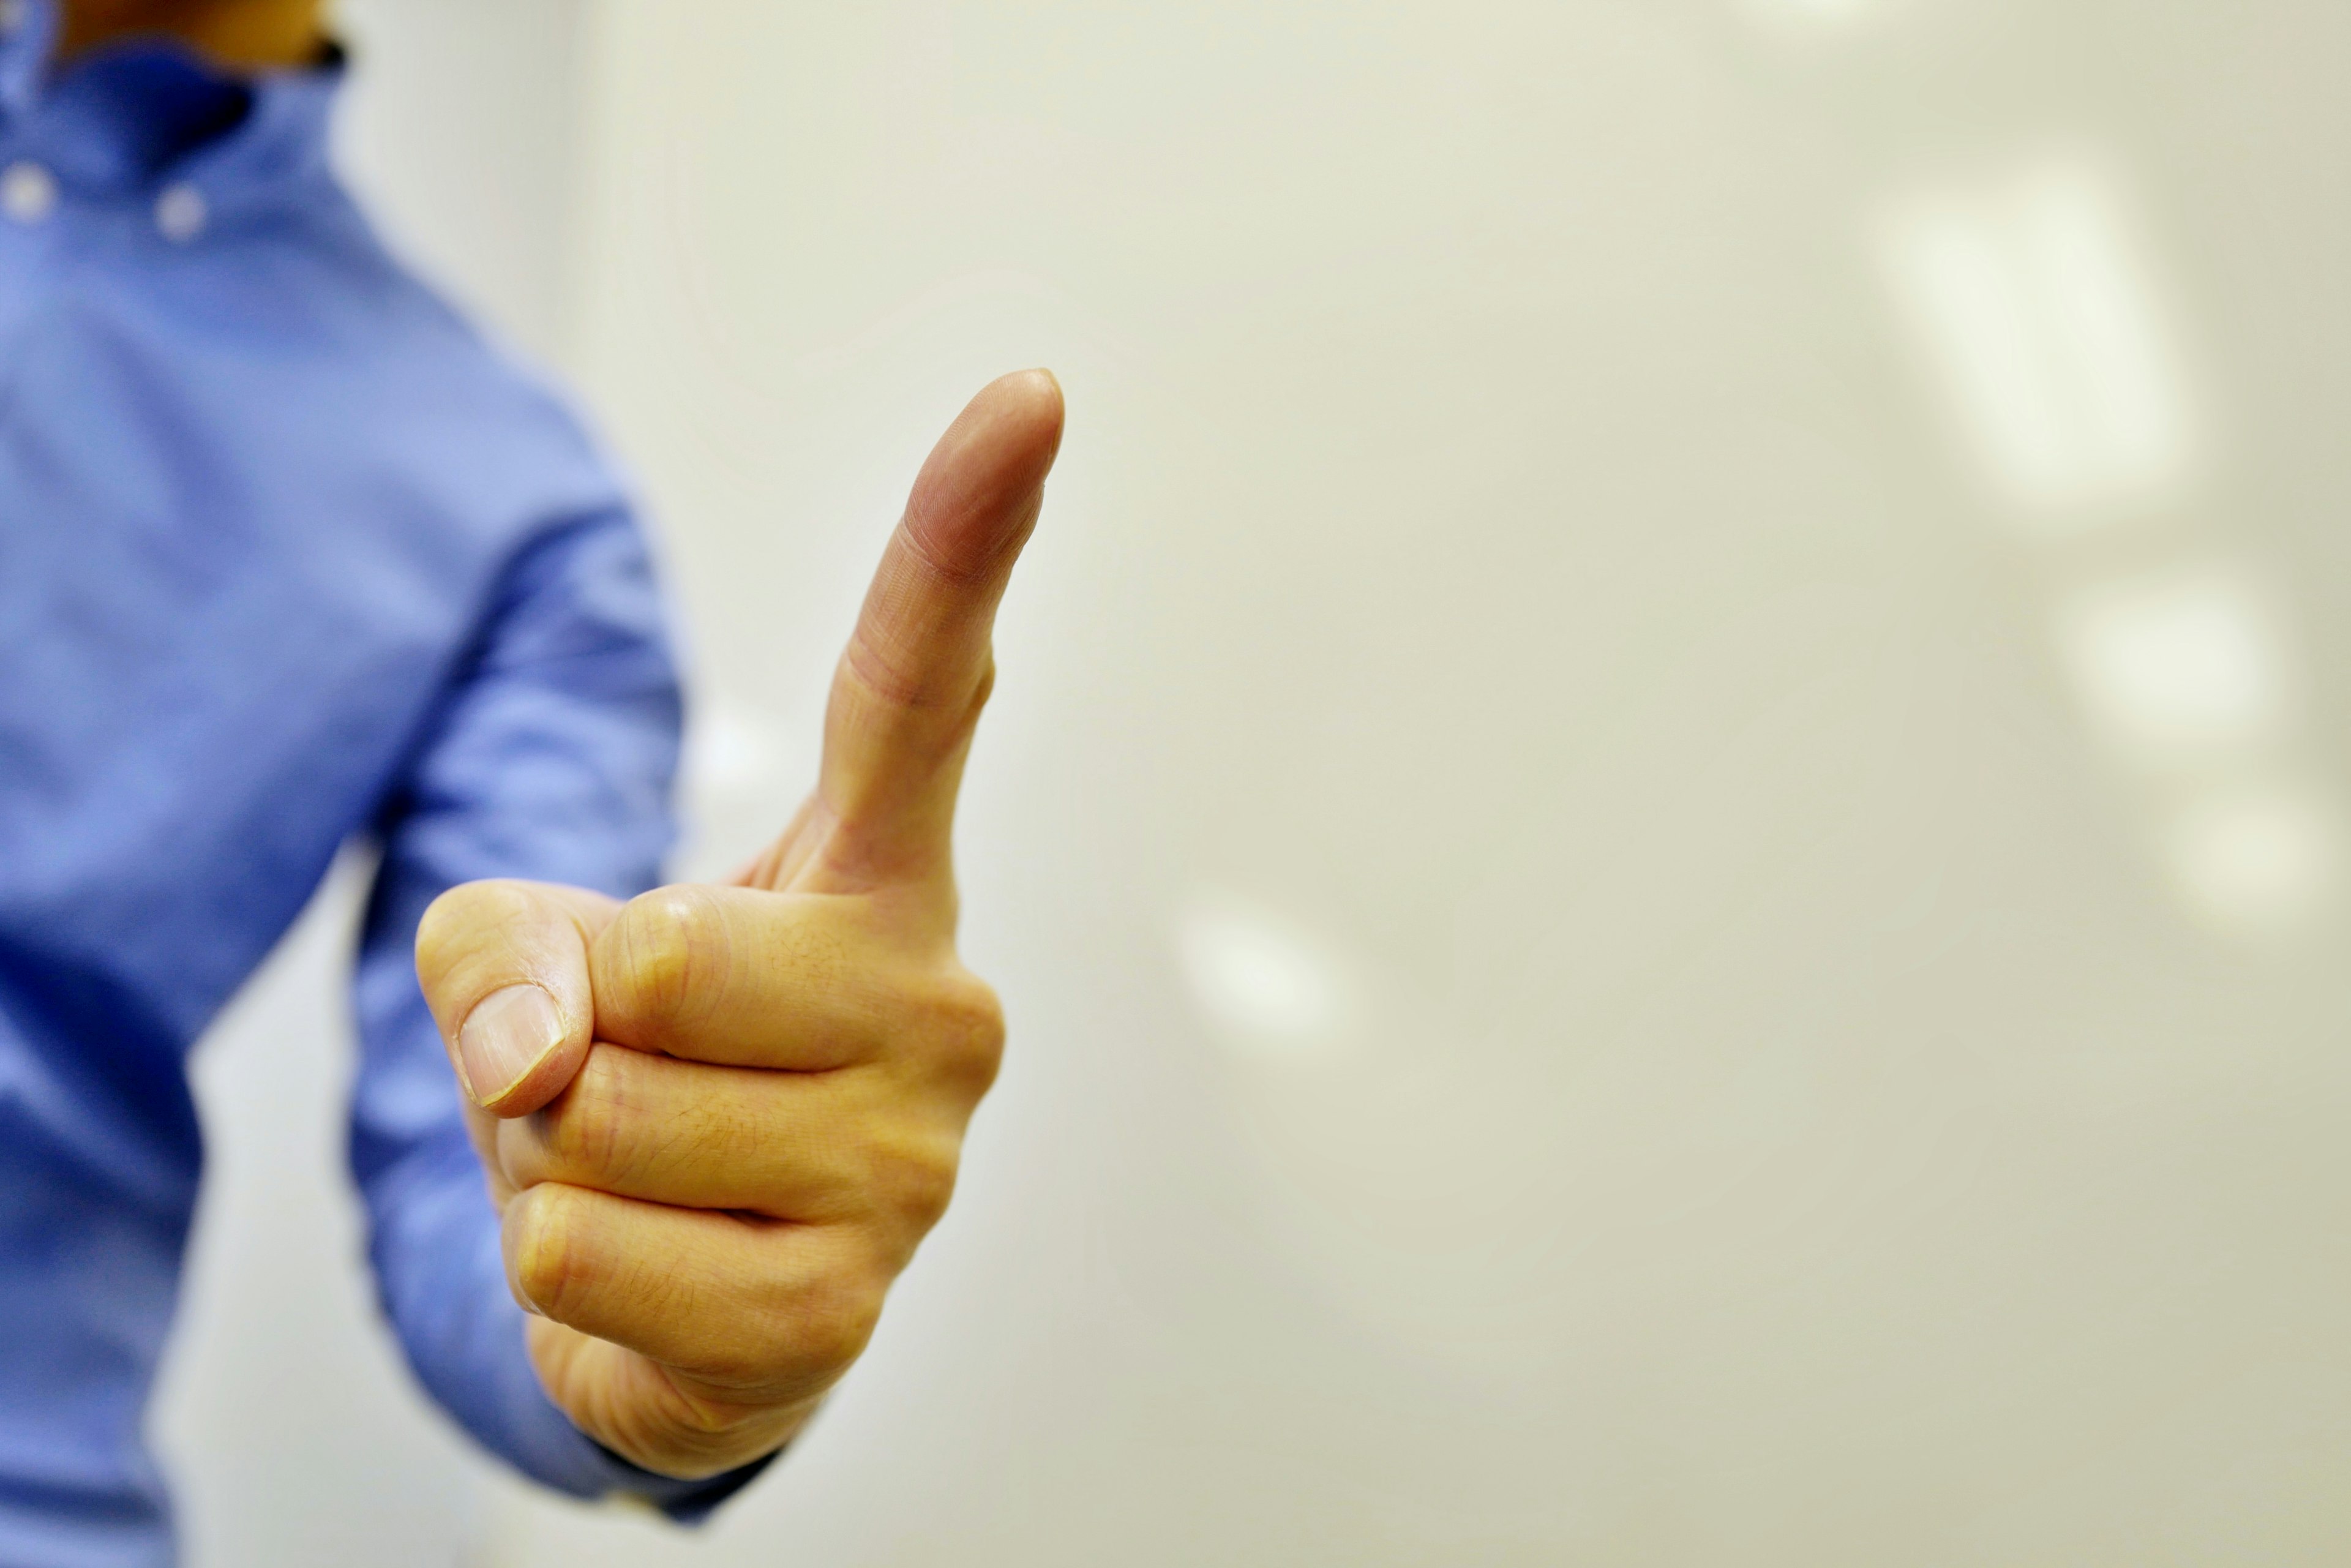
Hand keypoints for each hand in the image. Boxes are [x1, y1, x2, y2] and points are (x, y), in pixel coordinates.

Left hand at [413, 370, 1063, 1476]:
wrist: (680, 1302)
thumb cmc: (634, 1082)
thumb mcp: (522, 960)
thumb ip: (503, 945)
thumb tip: (544, 1056)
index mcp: (877, 875)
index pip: (920, 692)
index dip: (963, 537)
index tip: (1031, 395)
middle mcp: (936, 996)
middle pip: (660, 956)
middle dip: (573, 1032)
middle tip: (627, 1080)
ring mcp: (913, 1157)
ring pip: (601, 1115)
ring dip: (554, 1159)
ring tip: (642, 1180)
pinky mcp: (850, 1304)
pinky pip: (592, 1260)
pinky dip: (560, 1275)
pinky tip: (652, 1275)